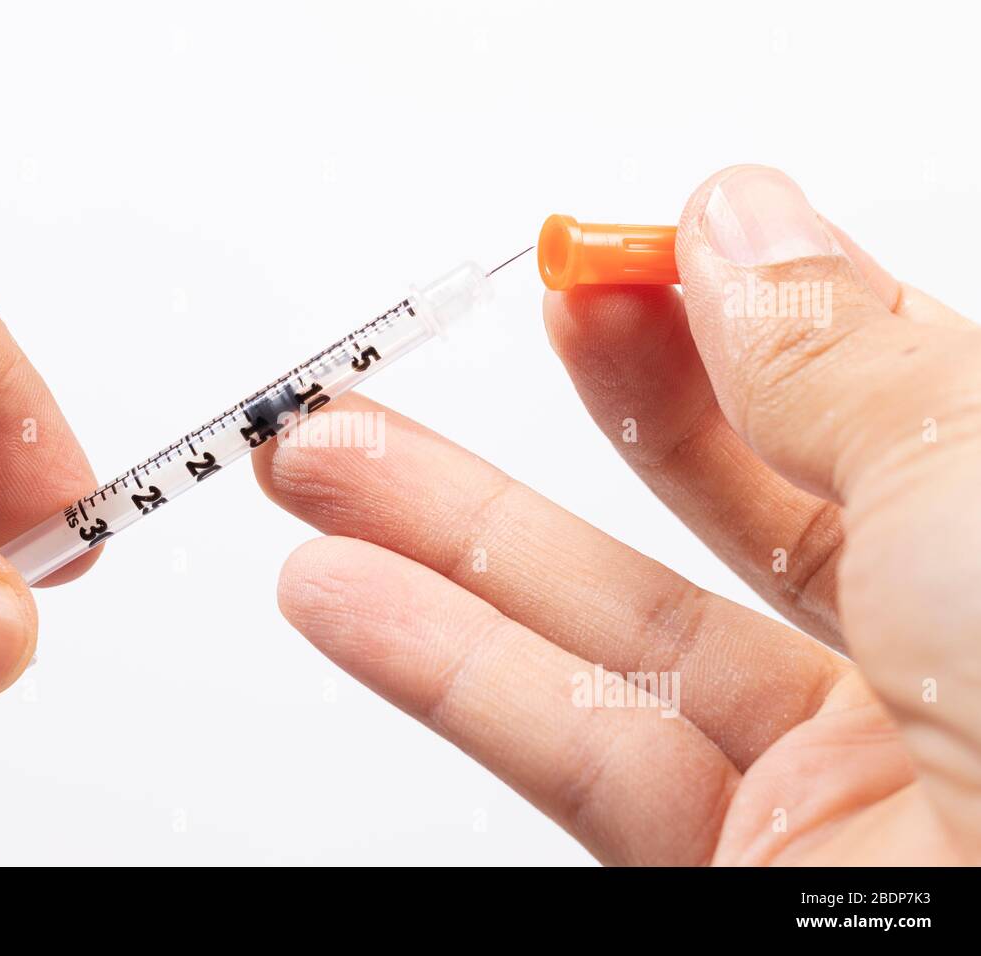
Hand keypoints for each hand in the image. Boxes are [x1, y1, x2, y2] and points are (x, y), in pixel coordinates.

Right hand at [254, 165, 980, 863]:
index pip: (858, 406)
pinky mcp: (723, 869)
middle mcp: (932, 668)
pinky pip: (567, 748)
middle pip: (721, 506)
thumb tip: (739, 229)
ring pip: (604, 630)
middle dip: (577, 408)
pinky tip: (349, 592)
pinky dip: (439, 663)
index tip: (615, 261)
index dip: (727, 321)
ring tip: (326, 460)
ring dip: (445, 537)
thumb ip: (846, 367)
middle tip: (466, 337)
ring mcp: (824, 779)